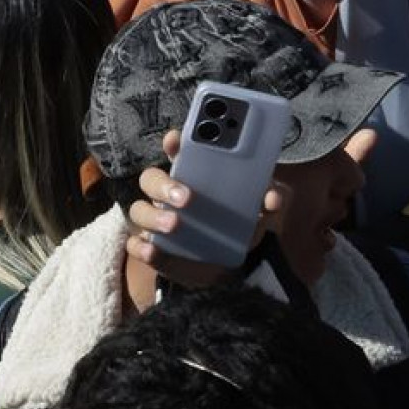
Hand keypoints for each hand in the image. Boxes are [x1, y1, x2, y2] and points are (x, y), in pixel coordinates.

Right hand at [124, 130, 286, 288]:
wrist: (234, 269)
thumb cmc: (242, 226)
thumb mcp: (261, 211)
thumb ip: (269, 197)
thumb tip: (272, 197)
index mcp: (194, 176)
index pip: (177, 152)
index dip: (174, 143)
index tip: (176, 139)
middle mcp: (170, 195)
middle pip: (151, 179)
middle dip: (165, 184)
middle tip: (186, 196)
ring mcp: (158, 221)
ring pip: (139, 210)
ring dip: (154, 215)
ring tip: (174, 224)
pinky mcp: (154, 249)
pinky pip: (136, 244)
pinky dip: (142, 246)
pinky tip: (152, 249)